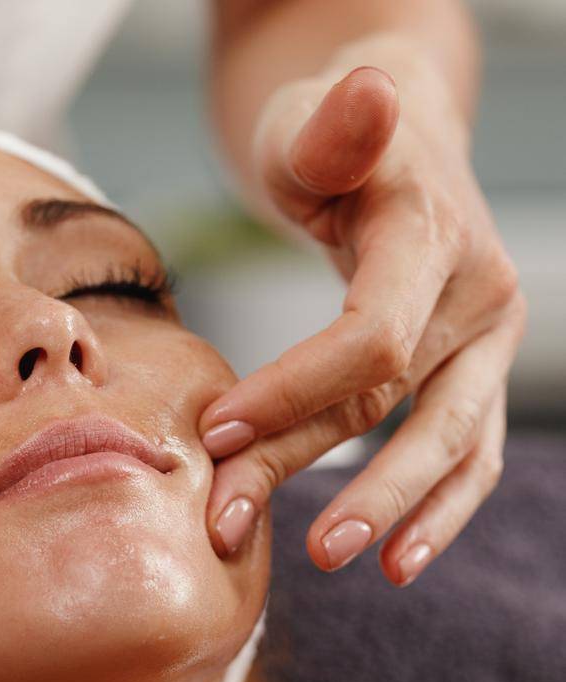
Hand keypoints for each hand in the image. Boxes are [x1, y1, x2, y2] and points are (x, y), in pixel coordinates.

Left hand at [200, 53, 525, 586]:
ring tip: (332, 560)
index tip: (214, 432)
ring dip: (390, 510)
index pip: (371, 337)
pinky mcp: (478, 380)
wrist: (398, 146)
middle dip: (311, 467)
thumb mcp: (309, 122)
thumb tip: (366, 95)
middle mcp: (479, 292)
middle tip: (233, 524)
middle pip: (396, 401)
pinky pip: (467, 459)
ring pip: (445, 443)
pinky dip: (436, 514)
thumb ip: (327, 130)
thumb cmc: (331, 139)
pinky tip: (395, 564)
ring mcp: (488, 344)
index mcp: (433, 234)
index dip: (292, 392)